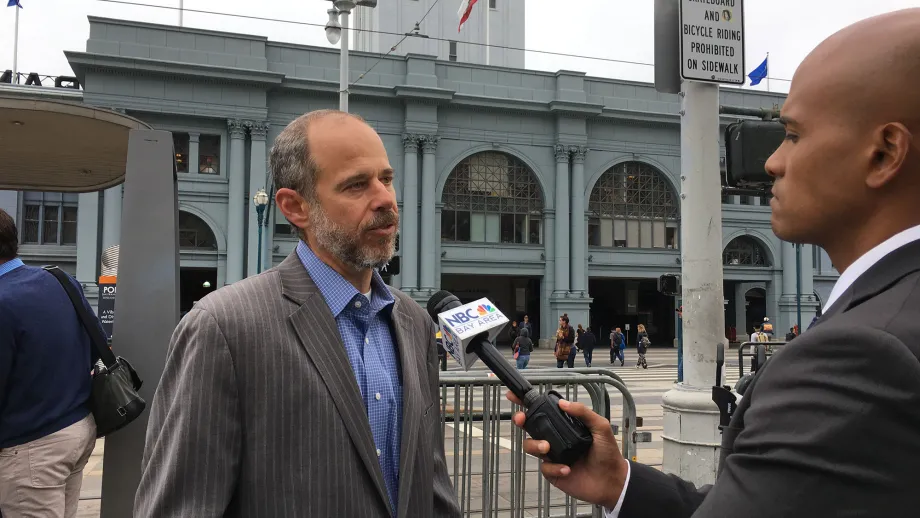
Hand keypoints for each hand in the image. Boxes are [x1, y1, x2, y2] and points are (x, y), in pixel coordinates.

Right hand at [507, 391, 627, 508]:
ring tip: (547, 448)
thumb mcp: (600, 427)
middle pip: (530, 427)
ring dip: (535, 444)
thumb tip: (563, 403)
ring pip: (531, 446)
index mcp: (565, 425)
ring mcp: (553, 455)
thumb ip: (583, 413)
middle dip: (521, 420)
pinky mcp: (553, 472)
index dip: (527, 403)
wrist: (612, 481)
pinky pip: (544, 467)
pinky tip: (567, 468)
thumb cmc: (607, 453)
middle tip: (521, 419)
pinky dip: (554, 467)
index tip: (514, 395)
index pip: (544, 412)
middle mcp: (555, 438)